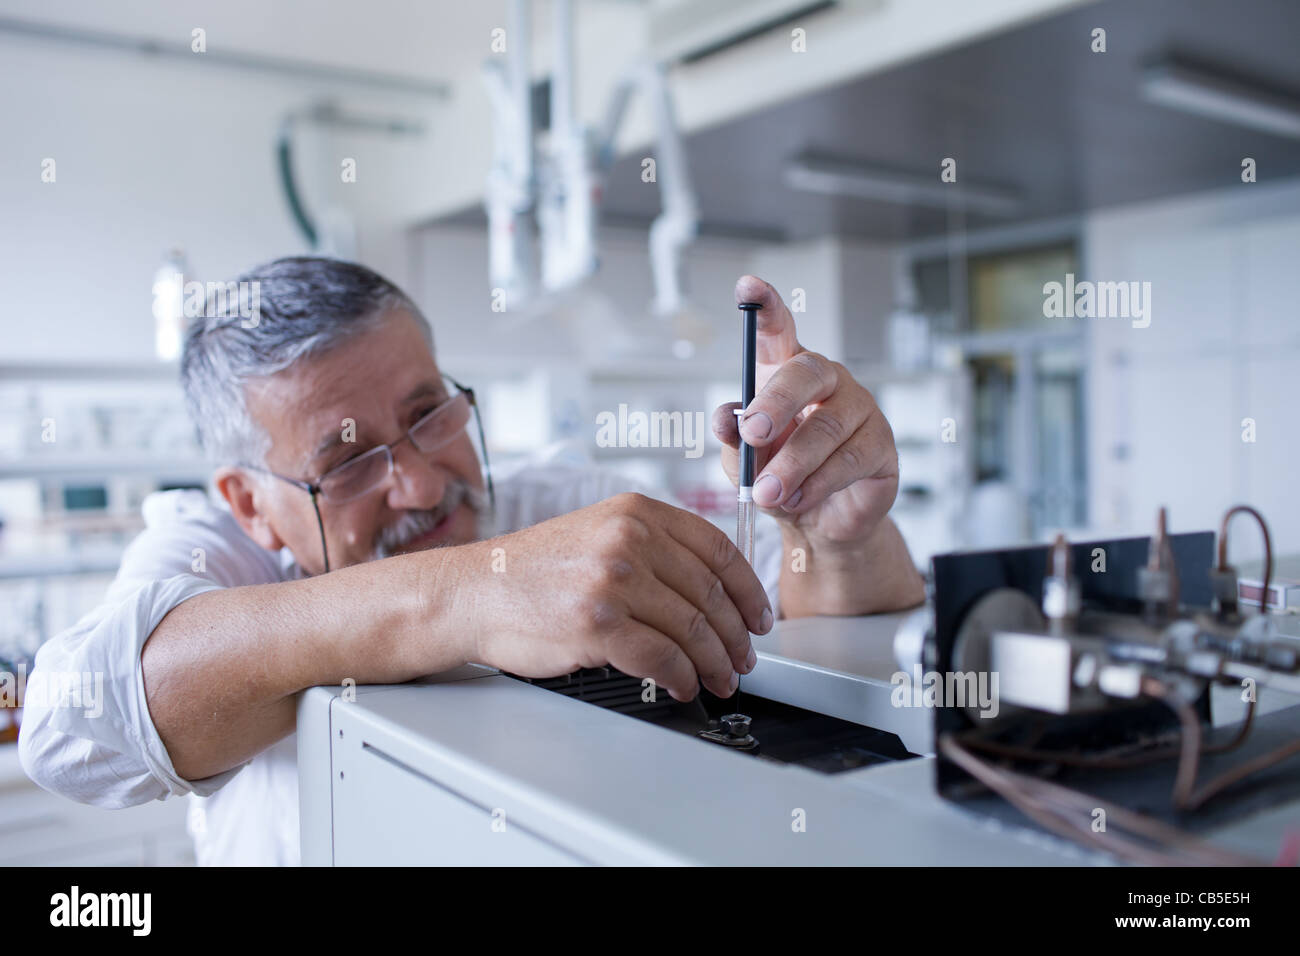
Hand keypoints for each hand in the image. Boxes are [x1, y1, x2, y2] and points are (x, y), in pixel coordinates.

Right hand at [460, 493, 772, 700]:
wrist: (473, 593)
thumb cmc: (533, 572)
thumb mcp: (597, 533)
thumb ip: (651, 548)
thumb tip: (711, 591)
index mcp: (635, 512)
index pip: (718, 549)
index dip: (749, 590)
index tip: (758, 617)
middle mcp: (628, 539)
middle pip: (711, 593)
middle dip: (736, 637)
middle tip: (743, 660)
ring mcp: (613, 580)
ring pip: (693, 628)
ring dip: (715, 663)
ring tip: (719, 680)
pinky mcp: (598, 623)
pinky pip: (663, 658)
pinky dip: (683, 678)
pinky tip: (685, 685)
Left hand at [713, 275, 899, 548]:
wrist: (817, 523)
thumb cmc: (778, 477)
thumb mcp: (743, 460)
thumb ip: (733, 438)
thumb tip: (725, 419)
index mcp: (787, 371)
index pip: (779, 329)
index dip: (765, 306)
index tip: (747, 287)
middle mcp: (827, 380)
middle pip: (806, 373)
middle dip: (775, 403)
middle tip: (752, 433)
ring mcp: (860, 409)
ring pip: (826, 428)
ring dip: (791, 464)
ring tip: (766, 492)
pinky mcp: (882, 445)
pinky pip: (850, 460)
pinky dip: (817, 484)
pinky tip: (798, 499)